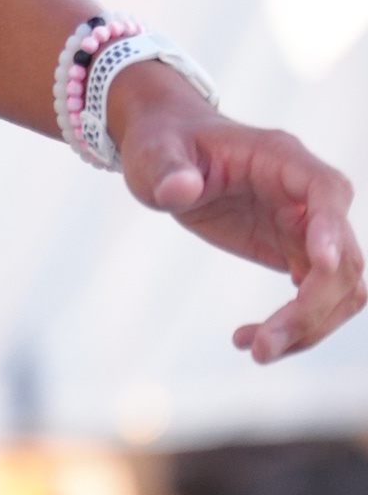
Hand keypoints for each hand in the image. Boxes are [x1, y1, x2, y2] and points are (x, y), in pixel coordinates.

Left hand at [110, 70, 365, 361]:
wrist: (168, 152)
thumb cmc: (163, 143)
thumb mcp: (152, 152)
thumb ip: (166, 169)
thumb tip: (180, 190)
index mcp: (281, 158)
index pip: (326, 191)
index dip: (331, 229)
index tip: (318, 264)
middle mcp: (305, 194)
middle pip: (342, 256)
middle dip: (313, 308)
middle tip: (261, 348)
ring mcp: (306, 226)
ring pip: (339, 286)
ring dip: (309, 327)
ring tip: (255, 350)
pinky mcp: (294, 251)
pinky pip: (316, 297)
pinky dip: (294, 326)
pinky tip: (246, 340)